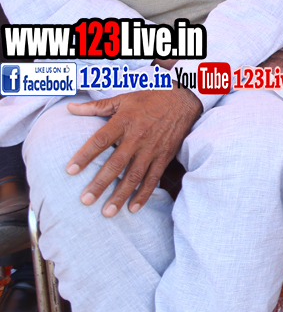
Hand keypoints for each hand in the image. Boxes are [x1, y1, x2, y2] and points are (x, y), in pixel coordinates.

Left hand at [65, 87, 202, 216]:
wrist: (184, 99)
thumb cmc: (150, 98)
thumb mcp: (123, 98)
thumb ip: (96, 107)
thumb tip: (70, 109)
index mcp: (124, 121)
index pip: (101, 140)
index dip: (85, 155)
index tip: (70, 170)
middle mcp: (138, 137)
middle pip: (116, 163)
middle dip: (100, 183)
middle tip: (85, 200)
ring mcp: (152, 149)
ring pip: (135, 176)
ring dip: (121, 195)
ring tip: (107, 212)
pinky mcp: (164, 156)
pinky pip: (153, 178)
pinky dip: (144, 194)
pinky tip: (133, 208)